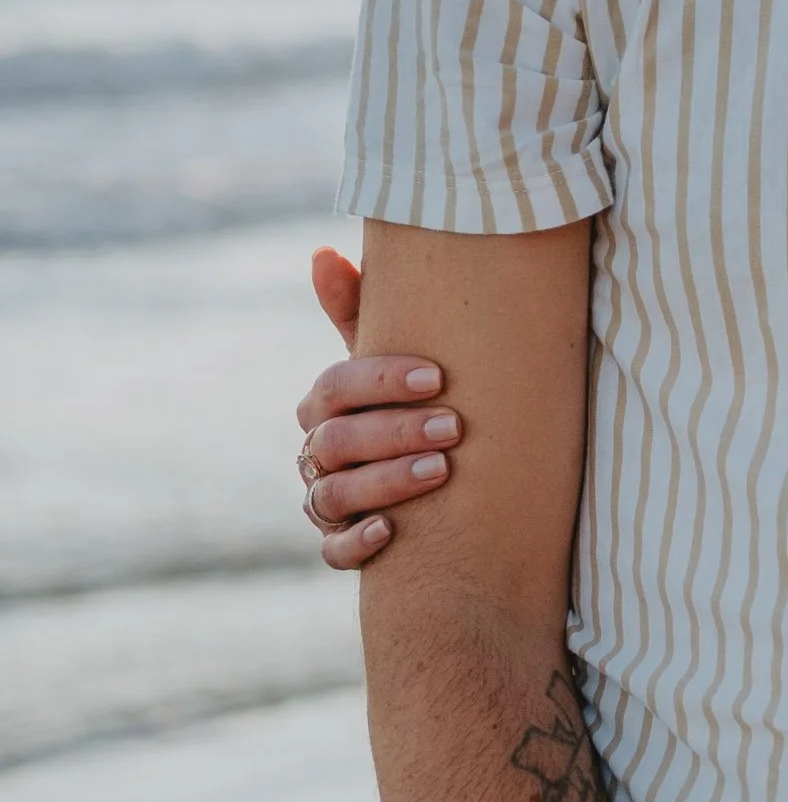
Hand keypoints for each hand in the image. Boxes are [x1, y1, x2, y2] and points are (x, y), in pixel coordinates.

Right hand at [295, 245, 464, 567]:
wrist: (446, 479)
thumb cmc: (416, 401)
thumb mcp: (396, 356)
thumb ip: (362, 308)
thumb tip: (323, 251)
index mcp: (326, 405)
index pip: (335, 387)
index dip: (380, 380)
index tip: (438, 376)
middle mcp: (318, 452)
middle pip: (337, 441)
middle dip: (395, 432)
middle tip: (455, 427)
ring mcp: (326, 500)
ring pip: (333, 495)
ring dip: (385, 482)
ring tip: (442, 473)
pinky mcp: (340, 543)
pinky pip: (332, 551)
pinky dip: (356, 542)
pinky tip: (390, 532)